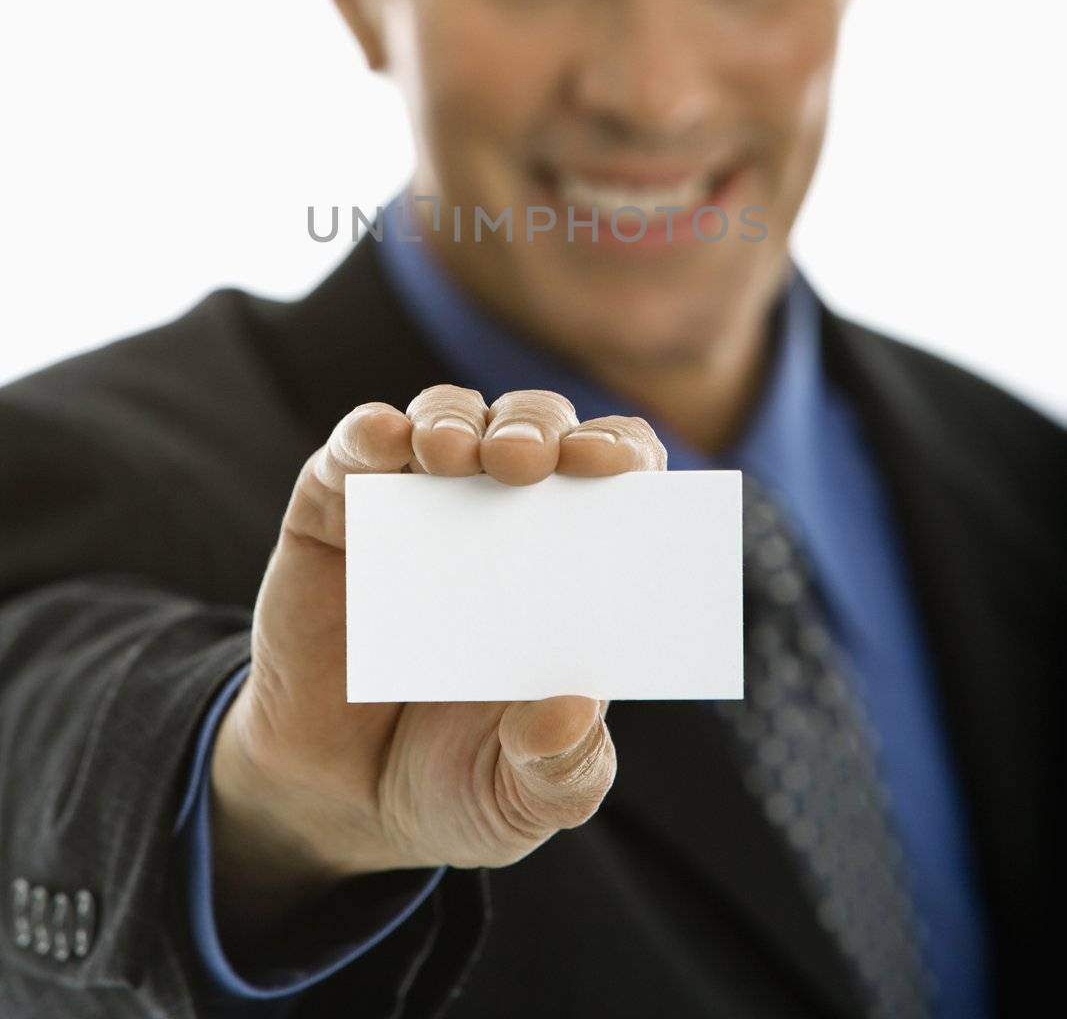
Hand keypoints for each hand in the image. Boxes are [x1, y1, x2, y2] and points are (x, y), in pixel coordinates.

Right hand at [211, 385, 665, 921]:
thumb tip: (575, 710)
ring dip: (455, 421)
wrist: (332, 802)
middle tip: (525, 463)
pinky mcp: (337, 507)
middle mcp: (502, 513)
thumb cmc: (454, 782)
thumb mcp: (521, 802)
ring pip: (450, 416)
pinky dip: (369, 431)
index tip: (619, 470)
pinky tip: (382, 442)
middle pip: (538, 428)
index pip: (619, 476)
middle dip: (538, 430)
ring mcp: (418, 502)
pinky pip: (355, 446)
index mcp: (572, 565)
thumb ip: (562, 769)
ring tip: (451, 456)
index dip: (623, 455)